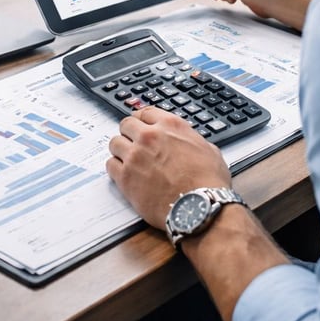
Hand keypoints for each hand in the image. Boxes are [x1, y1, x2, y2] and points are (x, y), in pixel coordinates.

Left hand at [107, 107, 230, 228]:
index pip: (145, 112)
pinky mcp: (125, 177)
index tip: (140, 126)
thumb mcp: (209, 150)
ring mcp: (135, 156)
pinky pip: (110, 165)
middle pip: (126, 124)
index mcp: (170, 125)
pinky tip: (124, 174)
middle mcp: (149, 136)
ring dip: (120, 150)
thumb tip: (189, 142)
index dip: (142, 120)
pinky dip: (116, 168)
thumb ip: (192, 140)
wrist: (200, 207)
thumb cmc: (208, 182)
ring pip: (115, 143)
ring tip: (128, 160)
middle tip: (133, 143)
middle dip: (129, 133)